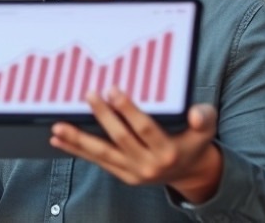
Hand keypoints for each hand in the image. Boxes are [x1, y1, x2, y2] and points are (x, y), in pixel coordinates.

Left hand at [50, 87, 221, 203]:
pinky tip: (58, 140)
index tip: (112, 89)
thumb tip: (196, 113)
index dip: (127, 109)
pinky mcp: (122, 175)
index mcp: (168, 151)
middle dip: (103, 116)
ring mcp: (133, 172)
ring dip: (78, 140)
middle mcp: (149, 164)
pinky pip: (96, 161)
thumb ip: (204, 117)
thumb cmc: (193, 142)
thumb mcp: (206, 129)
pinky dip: (76, 150)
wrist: (190, 173)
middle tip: (88, 94)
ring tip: (58, 127)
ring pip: (102, 154)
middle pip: (120, 139)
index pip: (144, 128)